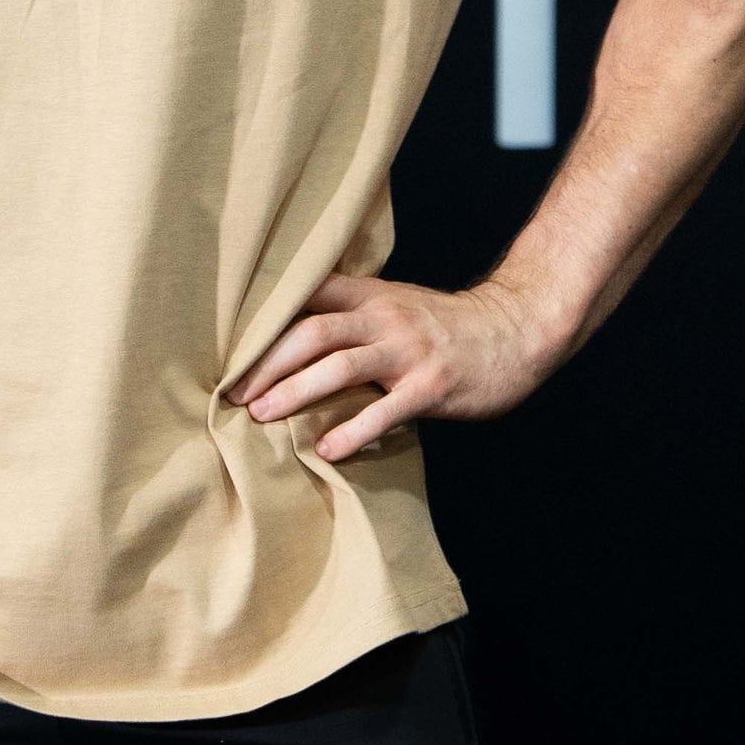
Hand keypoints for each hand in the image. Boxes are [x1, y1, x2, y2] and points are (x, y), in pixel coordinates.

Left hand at [223, 270, 552, 461]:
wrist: (516, 329)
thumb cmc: (447, 325)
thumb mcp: (397, 304)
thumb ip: (352, 315)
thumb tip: (294, 336)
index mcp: (370, 296)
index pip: (307, 297)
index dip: (265, 321)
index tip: (228, 346)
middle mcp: (384, 318)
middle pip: (311, 332)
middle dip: (266, 363)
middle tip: (234, 392)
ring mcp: (408, 351)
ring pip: (339, 366)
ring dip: (294, 392)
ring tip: (260, 416)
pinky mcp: (432, 386)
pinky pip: (385, 410)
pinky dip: (353, 430)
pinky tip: (327, 449)